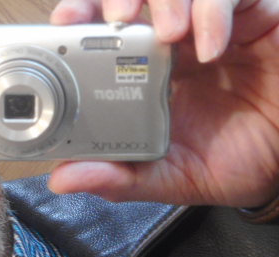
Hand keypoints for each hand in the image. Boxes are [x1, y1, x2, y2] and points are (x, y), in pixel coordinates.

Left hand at [48, 0, 278, 207]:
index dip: (82, 16)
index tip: (63, 25)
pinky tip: (211, 47)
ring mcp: (212, 24)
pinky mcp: (256, 15)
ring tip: (165, 33)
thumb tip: (62, 179)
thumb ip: (120, 177)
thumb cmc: (234, 161)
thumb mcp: (170, 176)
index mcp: (144, 72)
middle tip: (112, 19)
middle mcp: (174, 41)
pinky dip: (216, 11)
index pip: (104, 29)